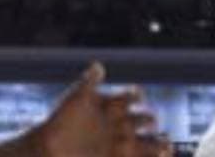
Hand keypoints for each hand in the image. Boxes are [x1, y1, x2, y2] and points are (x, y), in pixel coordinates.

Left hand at [26, 64, 170, 156]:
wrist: (49, 147)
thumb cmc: (61, 122)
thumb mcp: (75, 100)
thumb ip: (88, 83)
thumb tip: (98, 66)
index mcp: (111, 107)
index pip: (131, 97)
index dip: (136, 95)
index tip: (138, 95)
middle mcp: (118, 124)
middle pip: (143, 120)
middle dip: (151, 121)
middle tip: (154, 122)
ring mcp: (117, 143)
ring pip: (146, 142)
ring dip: (157, 145)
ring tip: (166, 148)